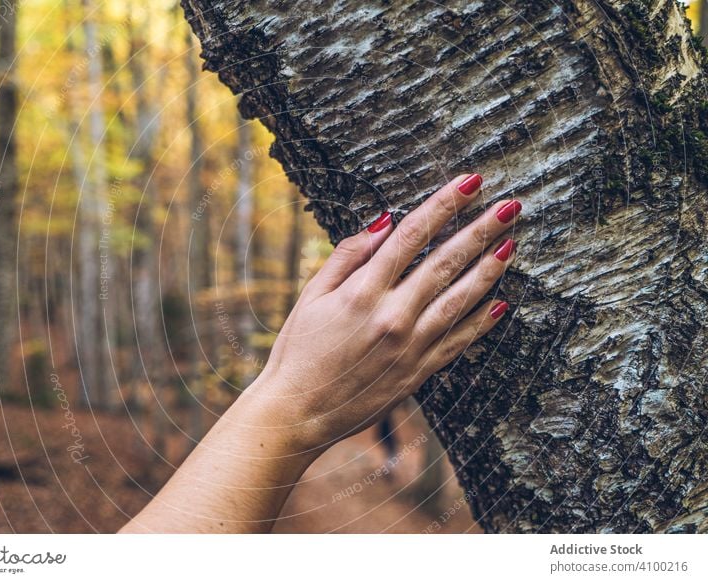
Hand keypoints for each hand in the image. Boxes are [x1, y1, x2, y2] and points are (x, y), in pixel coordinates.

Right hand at [246, 173, 520, 451]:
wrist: (298, 412)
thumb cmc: (298, 350)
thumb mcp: (311, 296)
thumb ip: (347, 256)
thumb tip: (383, 222)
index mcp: (362, 292)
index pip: (412, 236)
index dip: (443, 205)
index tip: (469, 182)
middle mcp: (392, 316)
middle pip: (445, 263)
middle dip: (480, 230)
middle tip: (510, 206)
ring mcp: (410, 346)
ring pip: (460, 300)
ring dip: (490, 270)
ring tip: (512, 243)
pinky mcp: (418, 372)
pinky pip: (458, 342)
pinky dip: (481, 322)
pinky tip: (501, 302)